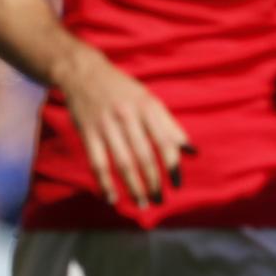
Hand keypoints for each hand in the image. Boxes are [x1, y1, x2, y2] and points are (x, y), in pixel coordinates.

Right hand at [57, 49, 189, 206]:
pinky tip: (111, 197)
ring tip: (142, 202)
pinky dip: (104, 182)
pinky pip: (97, 163)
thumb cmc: (122, 89)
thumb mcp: (149, 100)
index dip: (172, 165)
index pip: (164, 141)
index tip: (177, 184)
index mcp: (146, 107)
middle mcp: (127, 116)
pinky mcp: (87, 133)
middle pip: (143, 156)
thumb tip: (192, 151)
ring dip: (133, 186)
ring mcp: (105, 125)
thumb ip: (170, 125)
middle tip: (160, 200)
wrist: (83, 73)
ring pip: (122, 163)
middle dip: (153, 182)